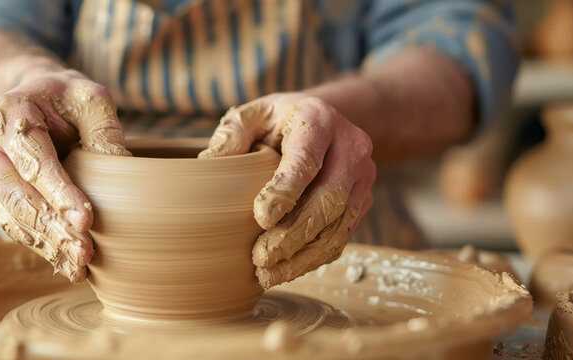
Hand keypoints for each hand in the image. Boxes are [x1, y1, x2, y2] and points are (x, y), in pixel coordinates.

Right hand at [0, 68, 130, 282]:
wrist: (32, 99)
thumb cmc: (65, 99)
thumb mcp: (91, 99)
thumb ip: (104, 130)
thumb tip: (122, 171)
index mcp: (9, 110)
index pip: (33, 157)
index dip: (58, 191)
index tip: (85, 220)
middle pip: (17, 194)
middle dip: (52, 228)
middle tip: (85, 254)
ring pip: (11, 216)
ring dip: (46, 244)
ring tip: (79, 267)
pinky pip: (12, 224)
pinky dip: (40, 245)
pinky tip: (65, 262)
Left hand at [200, 93, 375, 288]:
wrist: (325, 123)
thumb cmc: (279, 121)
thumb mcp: (253, 115)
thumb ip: (233, 133)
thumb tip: (210, 162)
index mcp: (319, 121)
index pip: (306, 160)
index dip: (285, 191)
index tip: (261, 218)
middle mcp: (350, 148)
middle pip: (328, 198)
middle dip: (294, 233)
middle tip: (260, 257)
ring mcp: (361, 177)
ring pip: (338, 225)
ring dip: (304, 255)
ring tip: (268, 274)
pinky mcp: (362, 201)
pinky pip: (342, 236)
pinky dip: (315, 258)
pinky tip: (286, 271)